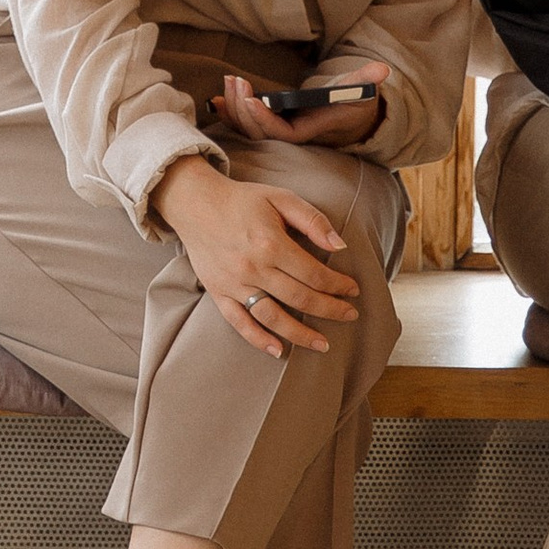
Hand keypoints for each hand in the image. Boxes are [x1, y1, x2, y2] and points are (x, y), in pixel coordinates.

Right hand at [154, 154, 363, 361]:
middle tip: (349, 315)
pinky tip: (278, 350)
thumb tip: (340, 245)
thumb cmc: (242, 200)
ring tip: (323, 344)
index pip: (314, 274)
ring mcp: (234, 283)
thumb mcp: (280, 198)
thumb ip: (313, 220)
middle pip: (300, 298)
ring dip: (301, 334)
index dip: (338, 285)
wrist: (195, 203)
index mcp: (271, 243)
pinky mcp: (218, 292)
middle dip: (330, 309)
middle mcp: (253, 268)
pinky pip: (239, 322)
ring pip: (273, 317)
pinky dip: (259, 339)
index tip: (353, 290)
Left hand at [216, 62, 387, 151]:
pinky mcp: (271, 126)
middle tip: (235, 83)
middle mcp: (292, 136)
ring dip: (234, 110)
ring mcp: (279, 133)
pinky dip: (230, 114)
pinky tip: (216, 99)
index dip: (265, 118)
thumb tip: (382, 71)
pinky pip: (246, 125)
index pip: (283, 132)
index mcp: (311, 131)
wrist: (349, 119)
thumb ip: (368, 80)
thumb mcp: (363, 91)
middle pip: (260, 132)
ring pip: (249, 130)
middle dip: (244, 109)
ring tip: (227, 84)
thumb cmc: (354, 102)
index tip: (250, 98)